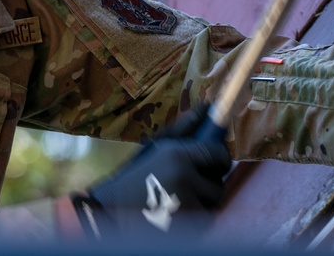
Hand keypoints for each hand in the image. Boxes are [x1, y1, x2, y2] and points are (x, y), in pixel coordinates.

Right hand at [82, 105, 231, 236]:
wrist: (113, 210)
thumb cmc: (136, 174)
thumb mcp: (156, 146)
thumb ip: (184, 127)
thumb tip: (208, 106)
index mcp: (178, 156)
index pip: (219, 155)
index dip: (219, 158)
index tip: (213, 161)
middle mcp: (185, 180)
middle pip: (220, 182)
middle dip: (209, 182)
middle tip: (190, 181)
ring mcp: (187, 206)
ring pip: (213, 203)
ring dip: (203, 200)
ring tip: (179, 198)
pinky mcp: (187, 227)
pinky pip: (205, 220)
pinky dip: (196, 217)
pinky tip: (177, 213)